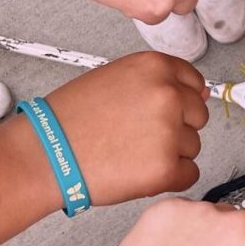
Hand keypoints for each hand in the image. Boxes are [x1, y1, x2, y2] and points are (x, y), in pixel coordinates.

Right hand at [38, 52, 208, 204]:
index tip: (160, 113)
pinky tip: (137, 171)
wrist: (44, 154)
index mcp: (155, 67)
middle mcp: (167, 95)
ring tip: (130, 153)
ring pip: (193, 146)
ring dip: (170, 153)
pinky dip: (168, 178)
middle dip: (176, 128)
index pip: (194, 82)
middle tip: (137, 137)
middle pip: (198, 116)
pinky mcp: (166, 168)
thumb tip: (201, 92)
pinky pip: (189, 174)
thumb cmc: (70, 118)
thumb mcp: (115, 79)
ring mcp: (169, 131)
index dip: (178, 102)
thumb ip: (157, 82)